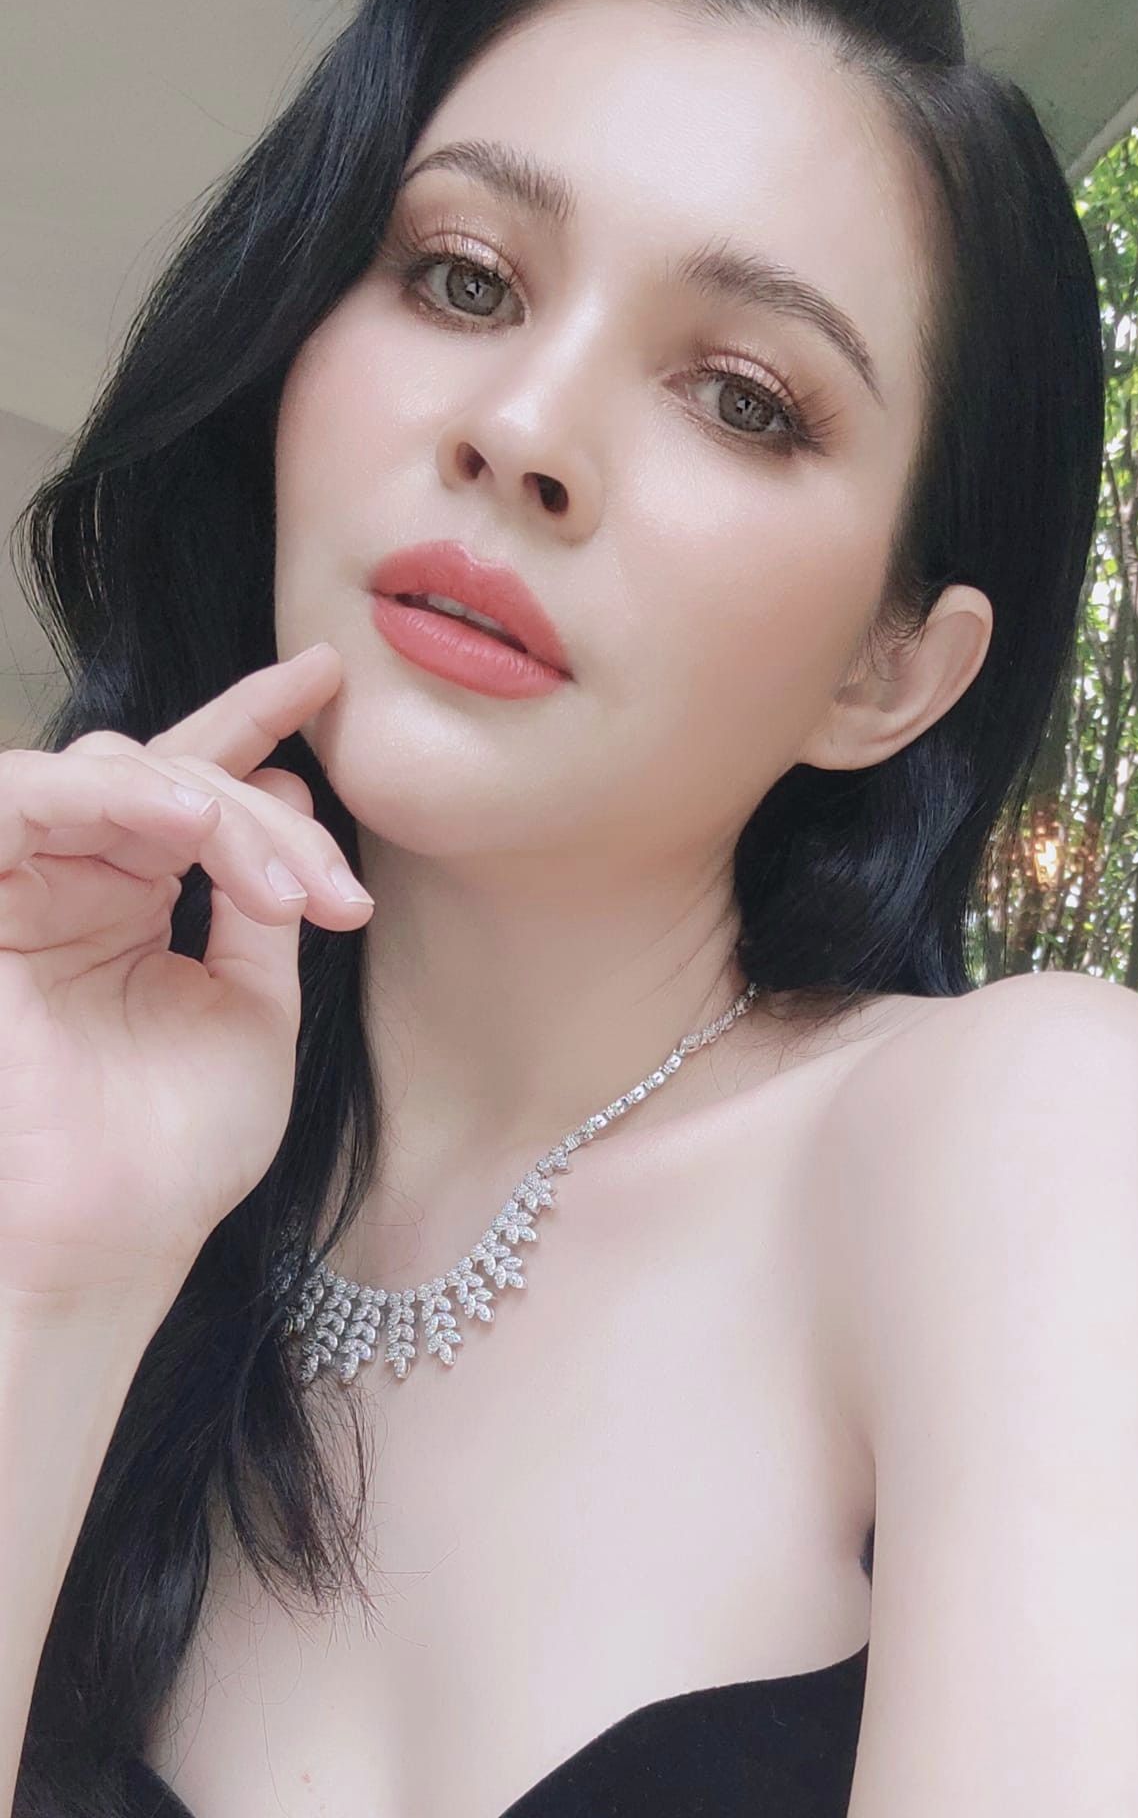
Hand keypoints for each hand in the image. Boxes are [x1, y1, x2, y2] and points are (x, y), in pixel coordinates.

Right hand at [0, 642, 369, 1328]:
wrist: (114, 1237)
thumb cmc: (178, 1148)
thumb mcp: (252, 1006)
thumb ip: (260, 901)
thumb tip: (280, 790)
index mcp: (139, 902)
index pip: (194, 787)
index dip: (253, 720)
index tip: (325, 676)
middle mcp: (80, 882)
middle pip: (170, 772)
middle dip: (264, 815)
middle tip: (332, 893)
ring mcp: (28, 888)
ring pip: (114, 771)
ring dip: (209, 808)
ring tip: (277, 880)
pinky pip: (26, 797)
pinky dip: (120, 798)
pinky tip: (193, 833)